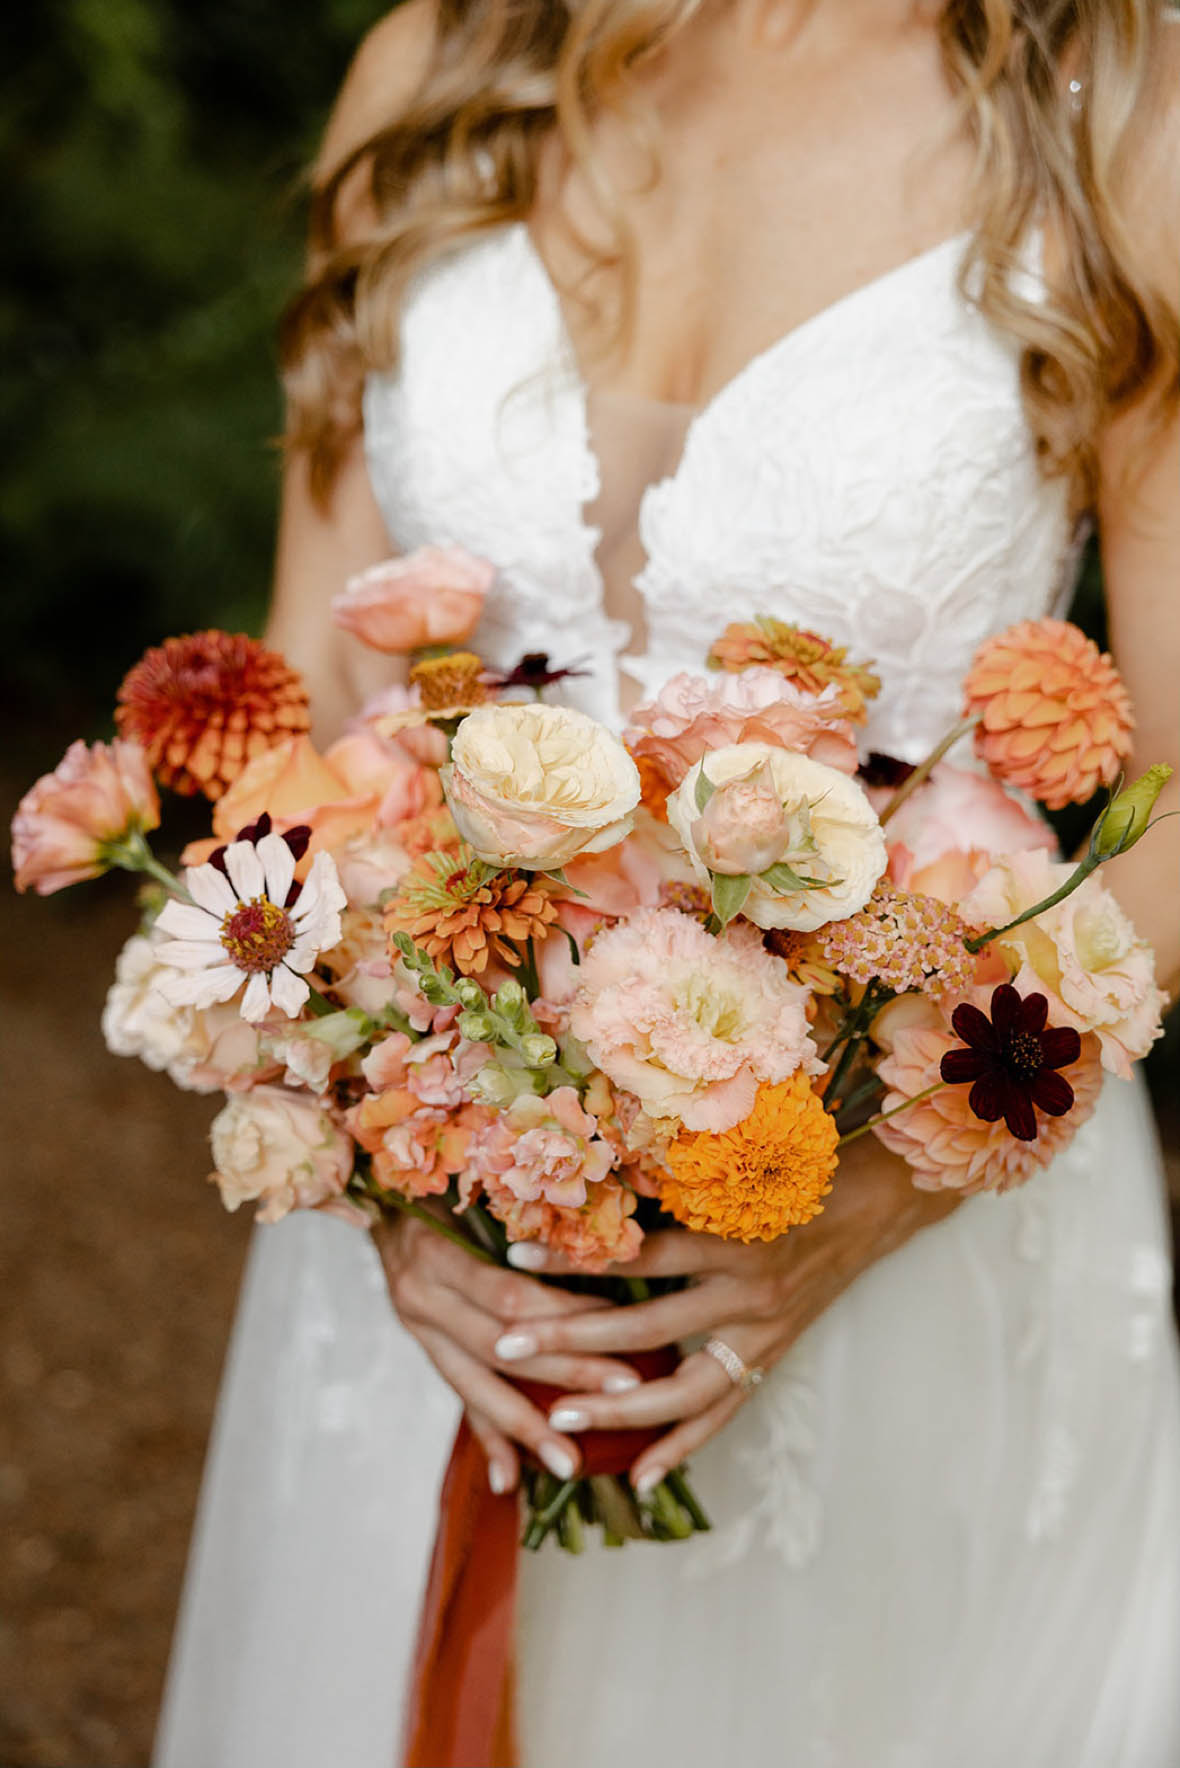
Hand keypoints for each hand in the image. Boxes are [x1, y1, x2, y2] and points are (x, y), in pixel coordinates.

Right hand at [372, 1212, 645, 1495]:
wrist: (374, 1196)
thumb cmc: (437, 1182)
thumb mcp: (468, 1186)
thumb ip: (517, 1214)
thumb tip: (596, 1233)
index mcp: (435, 1254)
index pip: (510, 1296)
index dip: (564, 1312)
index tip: (622, 1324)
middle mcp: (421, 1298)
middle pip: (502, 1345)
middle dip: (566, 1372)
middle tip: (626, 1393)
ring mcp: (417, 1329)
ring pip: (478, 1384)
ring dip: (525, 1427)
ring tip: (569, 1464)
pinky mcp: (423, 1347)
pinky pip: (458, 1396)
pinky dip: (485, 1437)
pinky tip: (509, 1480)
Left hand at [495, 1138, 959, 1493]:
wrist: (867, 1208)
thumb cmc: (791, 1176)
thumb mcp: (731, 1174)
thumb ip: (668, 1188)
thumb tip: (586, 1185)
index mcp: (730, 1238)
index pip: (638, 1252)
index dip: (576, 1254)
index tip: (514, 1252)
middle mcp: (745, 1293)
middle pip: (645, 1328)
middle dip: (570, 1338)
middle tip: (508, 1346)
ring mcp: (760, 1335)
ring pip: (680, 1387)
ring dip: (616, 1405)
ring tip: (557, 1417)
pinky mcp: (771, 1360)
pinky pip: (721, 1414)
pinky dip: (682, 1446)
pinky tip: (640, 1477)